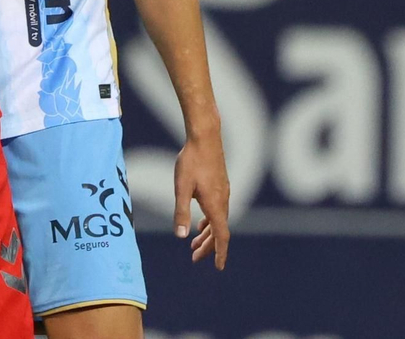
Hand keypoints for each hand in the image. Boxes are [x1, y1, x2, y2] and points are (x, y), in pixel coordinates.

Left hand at [174, 127, 229, 269]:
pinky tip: (200, 223)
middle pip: (219, 231)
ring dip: (207, 234)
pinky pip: (218, 210)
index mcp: (216, 205)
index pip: (221, 236)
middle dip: (208, 247)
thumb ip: (181, 212)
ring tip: (194, 244)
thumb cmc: (191, 161)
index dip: (219, 253)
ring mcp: (223, 193)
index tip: (218, 267)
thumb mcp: (181, 187)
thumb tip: (181, 236)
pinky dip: (210, 222)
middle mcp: (223, 201)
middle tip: (194, 258)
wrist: (205, 137)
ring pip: (218, 220)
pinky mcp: (220, 185)